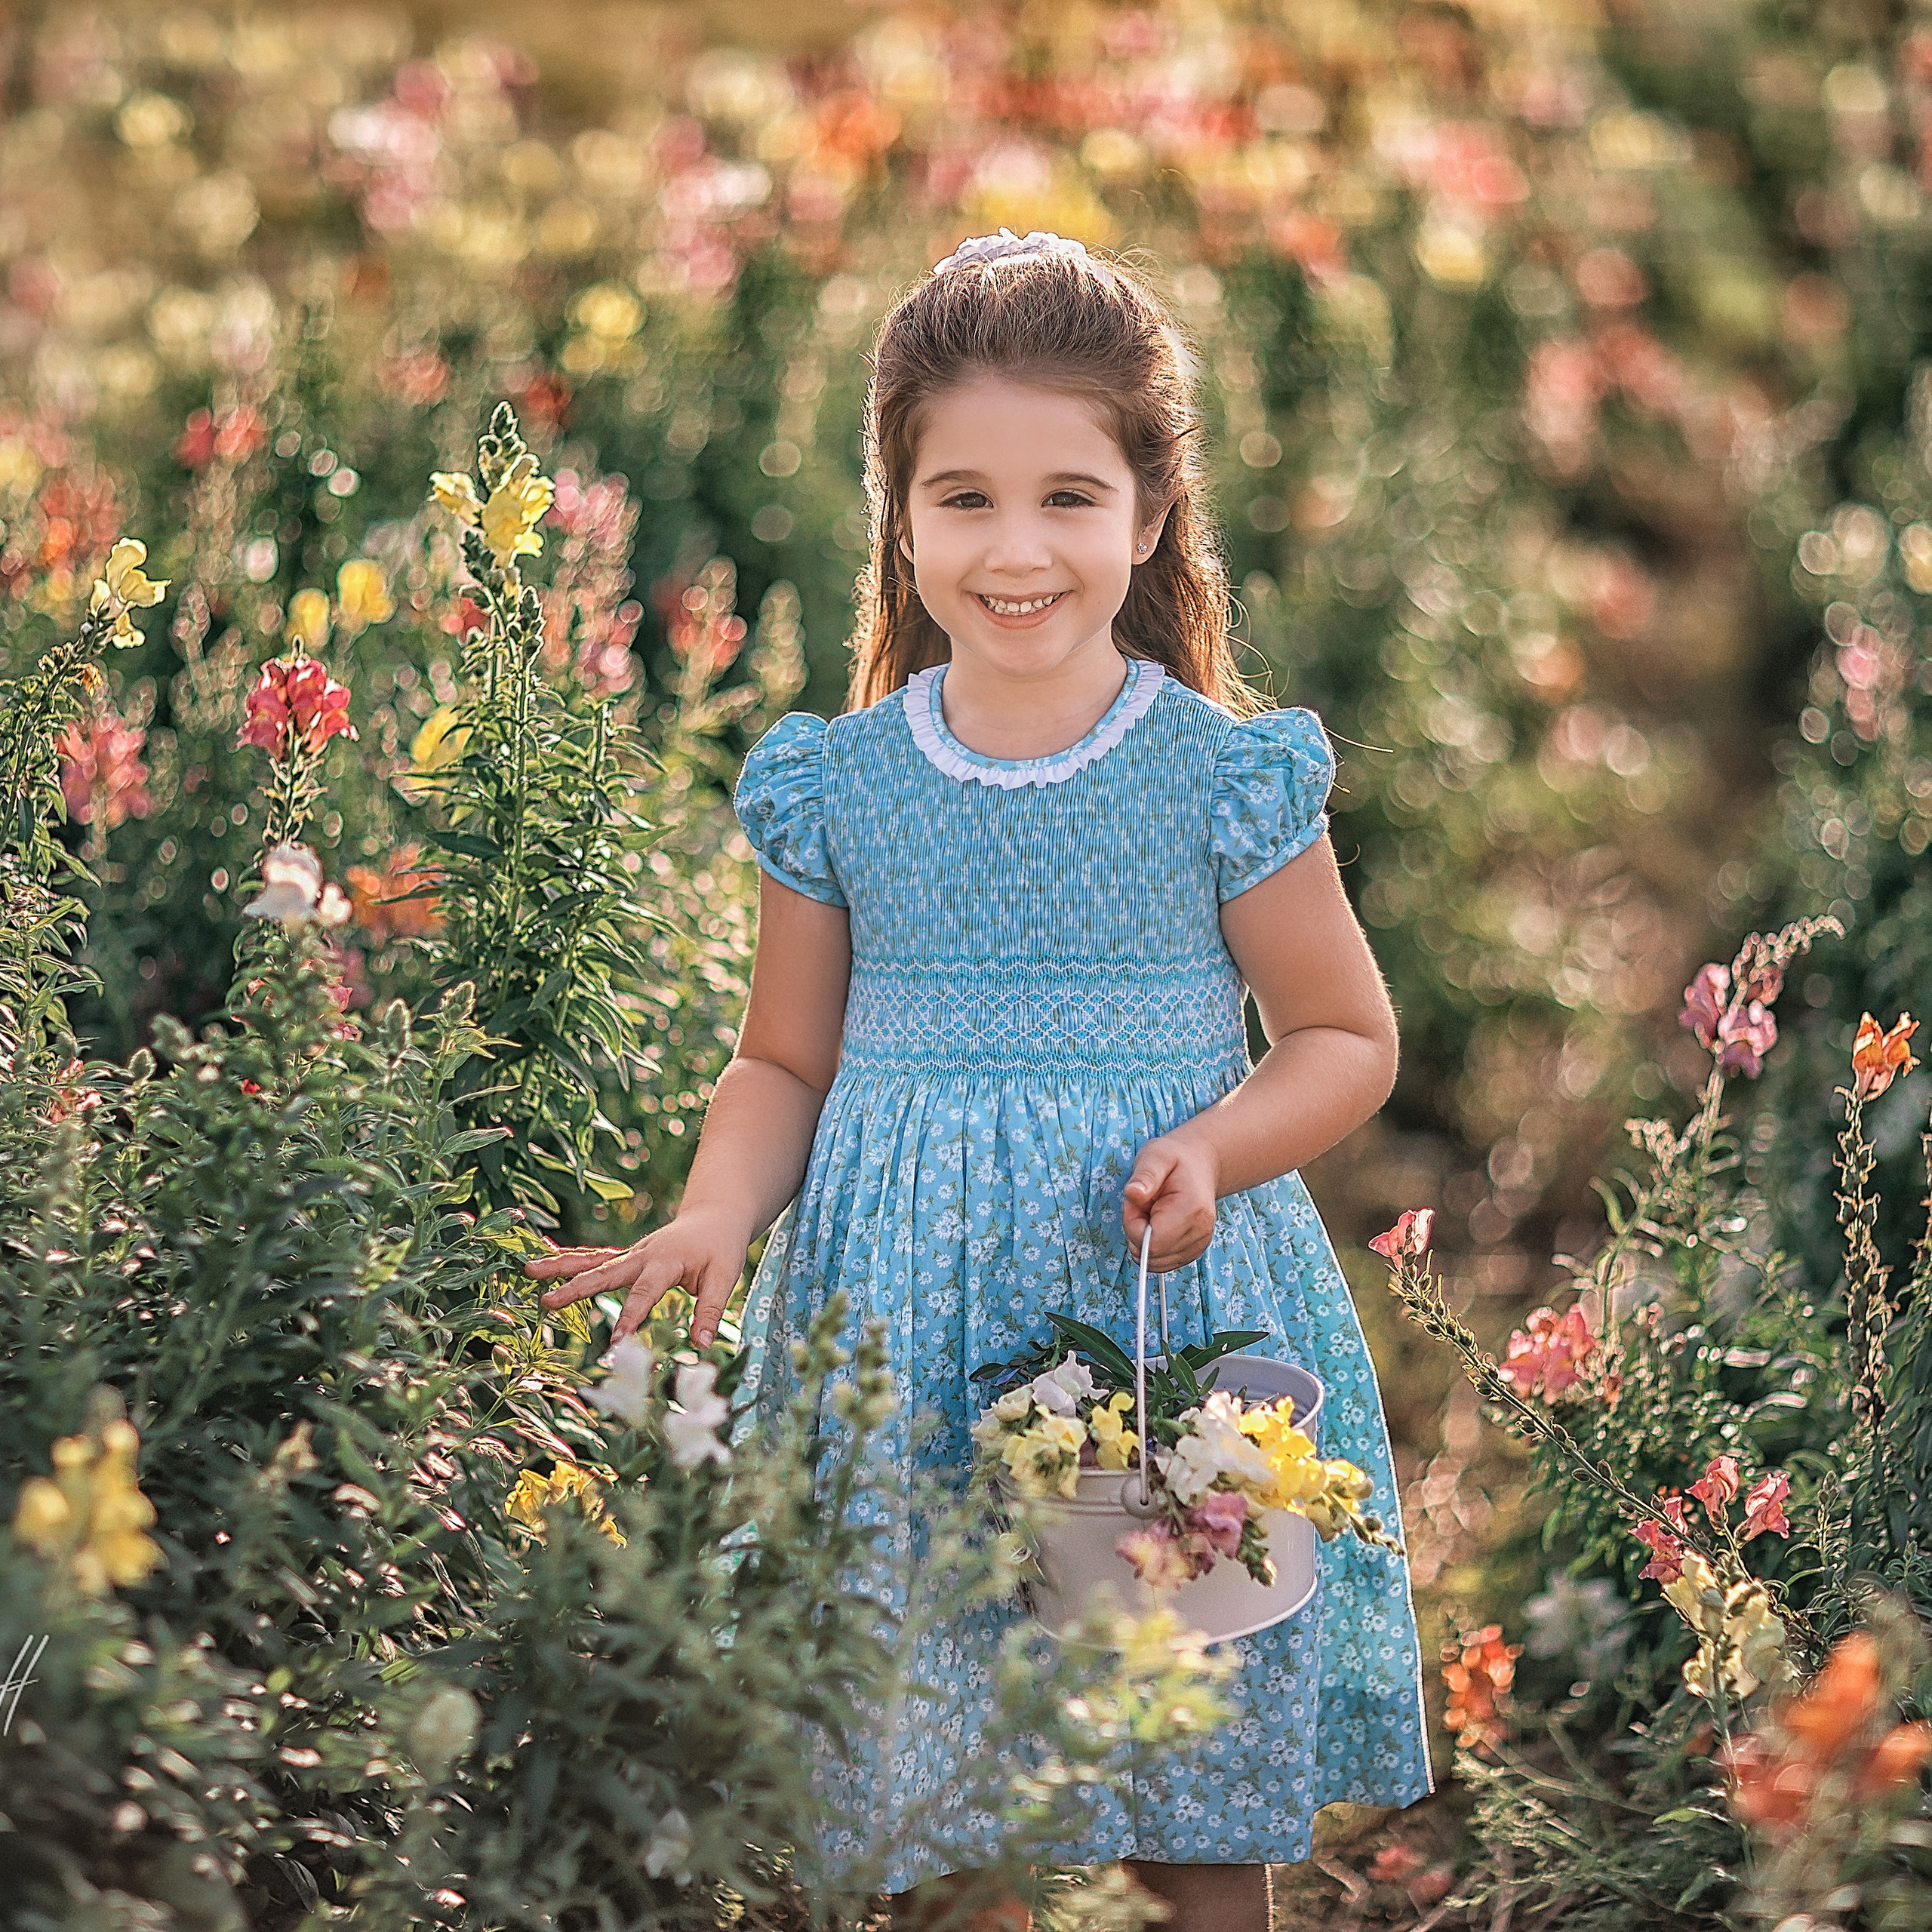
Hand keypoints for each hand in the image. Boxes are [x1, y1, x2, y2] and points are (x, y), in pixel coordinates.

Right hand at [524, 1209, 748, 1348]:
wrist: (715, 1216)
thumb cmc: (721, 1247)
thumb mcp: (725, 1276)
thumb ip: (710, 1309)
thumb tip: (701, 1346)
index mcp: (666, 1261)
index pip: (645, 1292)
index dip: (631, 1316)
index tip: (616, 1341)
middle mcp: (642, 1254)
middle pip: (605, 1272)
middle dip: (575, 1288)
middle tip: (546, 1301)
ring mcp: (631, 1254)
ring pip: (591, 1260)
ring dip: (560, 1266)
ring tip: (528, 1270)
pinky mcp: (626, 1256)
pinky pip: (594, 1257)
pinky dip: (569, 1259)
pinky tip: (543, 1261)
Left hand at [1122, 1134, 1217, 1270]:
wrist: (1199, 1165)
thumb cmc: (1174, 1159)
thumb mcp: (1155, 1156)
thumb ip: (1145, 1175)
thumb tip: (1133, 1194)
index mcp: (1192, 1210)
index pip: (1152, 1244)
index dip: (1134, 1226)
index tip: (1137, 1202)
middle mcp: (1200, 1233)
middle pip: (1152, 1255)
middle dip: (1137, 1232)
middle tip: (1144, 1205)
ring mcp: (1199, 1245)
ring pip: (1155, 1262)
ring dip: (1144, 1240)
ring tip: (1152, 1212)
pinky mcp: (1193, 1252)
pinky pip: (1161, 1262)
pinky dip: (1153, 1246)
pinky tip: (1158, 1223)